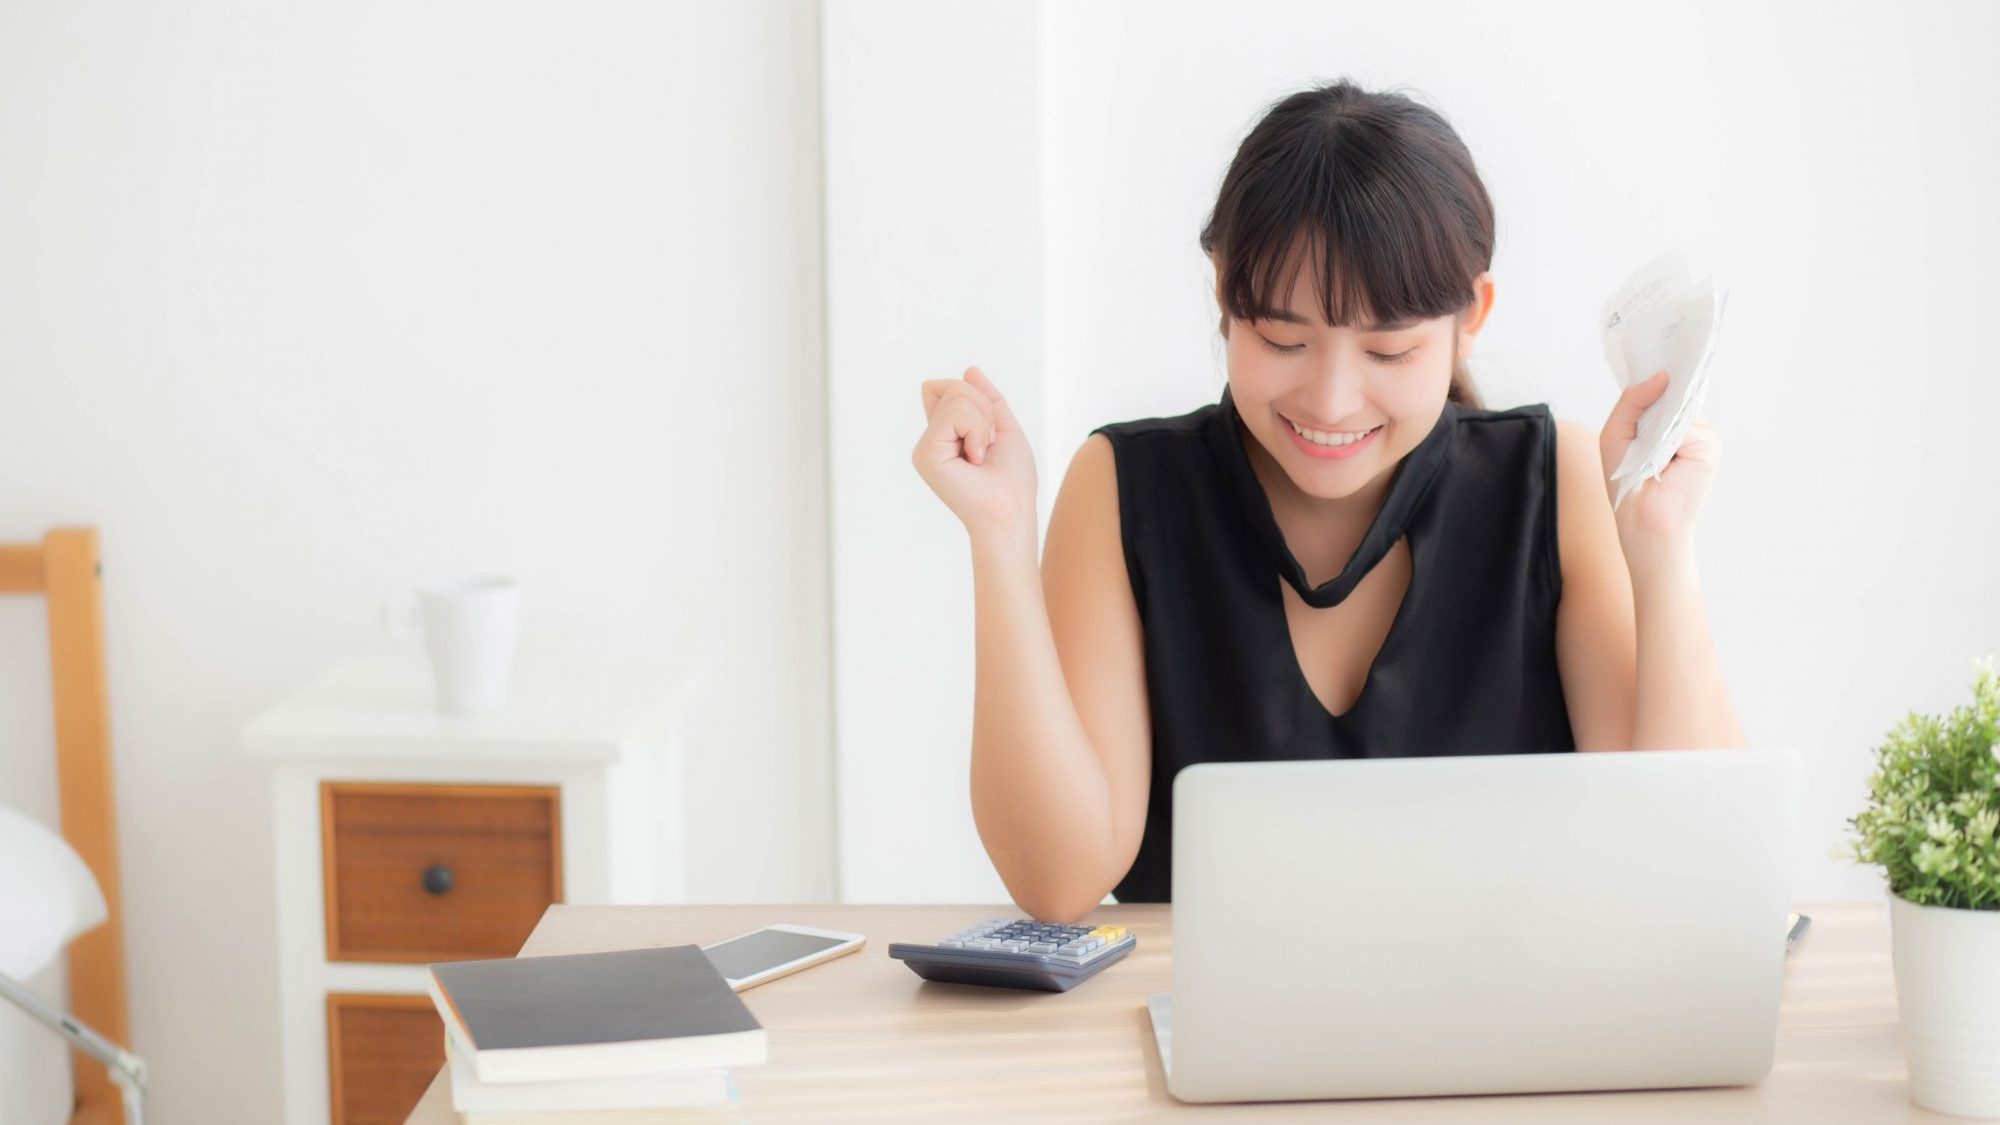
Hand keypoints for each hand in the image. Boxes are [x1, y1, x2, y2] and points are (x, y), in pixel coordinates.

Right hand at [911, 366, 1038, 540]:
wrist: (1012, 510)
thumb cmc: (1012, 479)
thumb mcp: (1003, 427)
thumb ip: (987, 398)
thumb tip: (969, 370)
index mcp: (945, 434)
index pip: (949, 388)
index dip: (977, 399)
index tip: (990, 433)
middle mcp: (930, 439)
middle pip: (954, 387)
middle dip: (984, 409)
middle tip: (989, 446)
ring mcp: (925, 447)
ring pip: (956, 396)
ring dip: (983, 422)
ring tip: (982, 455)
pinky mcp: (925, 454)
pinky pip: (955, 415)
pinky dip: (977, 431)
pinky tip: (975, 459)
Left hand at [1599, 369, 1721, 576]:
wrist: (1643, 519)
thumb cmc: (1626, 480)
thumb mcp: (1617, 433)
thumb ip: (1633, 401)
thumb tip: (1661, 376)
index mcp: (1665, 421)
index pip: (1664, 389)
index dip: (1658, 372)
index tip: (1656, 344)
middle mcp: (1685, 424)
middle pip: (1674, 394)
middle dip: (1660, 387)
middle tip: (1655, 373)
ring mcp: (1700, 435)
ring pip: (1679, 410)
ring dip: (1658, 424)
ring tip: (1649, 451)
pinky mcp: (1709, 448)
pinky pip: (1687, 429)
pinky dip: (1669, 441)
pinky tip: (1663, 461)